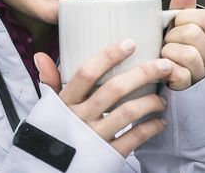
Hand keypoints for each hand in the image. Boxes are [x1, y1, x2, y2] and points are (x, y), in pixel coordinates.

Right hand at [35, 41, 170, 156]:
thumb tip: (41, 55)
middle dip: (143, 73)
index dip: (109, 56)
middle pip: (115, 89)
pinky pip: (135, 138)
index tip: (130, 43)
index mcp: (65, 101)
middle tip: (163, 65)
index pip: (86, 73)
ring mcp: (94, 136)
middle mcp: (80, 116)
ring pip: (129, 112)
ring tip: (162, 98)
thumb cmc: (54, 130)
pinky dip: (151, 128)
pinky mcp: (107, 154)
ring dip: (151, 102)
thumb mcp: (48, 106)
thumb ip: (49, 81)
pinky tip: (159, 122)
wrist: (49, 168)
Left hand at [163, 0, 204, 89]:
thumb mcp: (182, 27)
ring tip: (165, 55)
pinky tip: (163, 68)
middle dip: (173, 35)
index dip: (186, 17)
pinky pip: (179, 74)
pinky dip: (166, 69)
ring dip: (168, 52)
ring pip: (187, 54)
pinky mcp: (190, 88)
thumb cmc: (177, 49)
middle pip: (193, 33)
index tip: (178, 24)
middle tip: (168, 42)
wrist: (176, 84)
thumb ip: (184, 7)